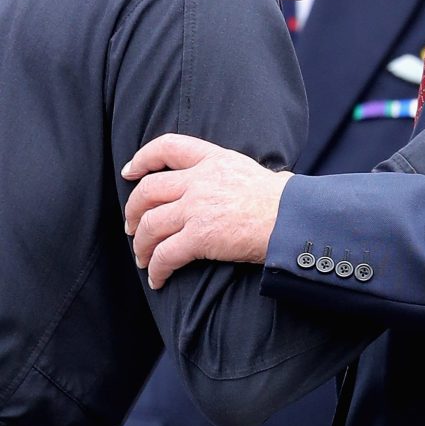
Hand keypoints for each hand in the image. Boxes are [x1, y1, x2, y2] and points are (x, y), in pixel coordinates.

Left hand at [122, 134, 292, 288]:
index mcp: (214, 159)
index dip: (143, 158)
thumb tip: (220, 186)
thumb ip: (225, 174)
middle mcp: (200, 180)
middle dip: (133, 211)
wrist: (294, 219)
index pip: (168, 147)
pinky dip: (156, 269)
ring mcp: (197, 207)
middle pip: (148, 191)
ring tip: (143, 258)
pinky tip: (158, 279)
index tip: (130, 171)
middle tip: (132, 226)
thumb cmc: (281, 200)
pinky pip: (164, 255)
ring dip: (141, 245)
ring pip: (150, 225)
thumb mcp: (249, 171)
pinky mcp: (199, 236)